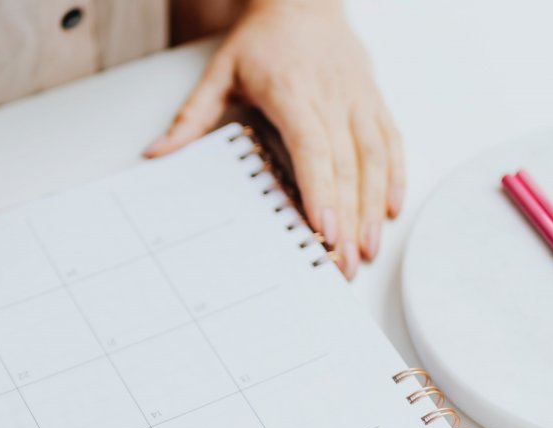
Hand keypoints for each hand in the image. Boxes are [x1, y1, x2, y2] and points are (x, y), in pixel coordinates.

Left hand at [146, 0, 403, 279]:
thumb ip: (191, 118)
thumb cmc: (263, 39)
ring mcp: (357, 99)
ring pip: (374, 158)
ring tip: (368, 248)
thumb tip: (157, 154)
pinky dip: (395, 178)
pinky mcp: (374, 100)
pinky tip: (391, 211)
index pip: (312, 147)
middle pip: (346, 165)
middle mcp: (331, 95)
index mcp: (292, 90)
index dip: (320, 190)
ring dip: (374, 207)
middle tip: (344, 263)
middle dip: (348, 218)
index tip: (324, 228)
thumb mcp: (220, 73)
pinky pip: (391, 142)